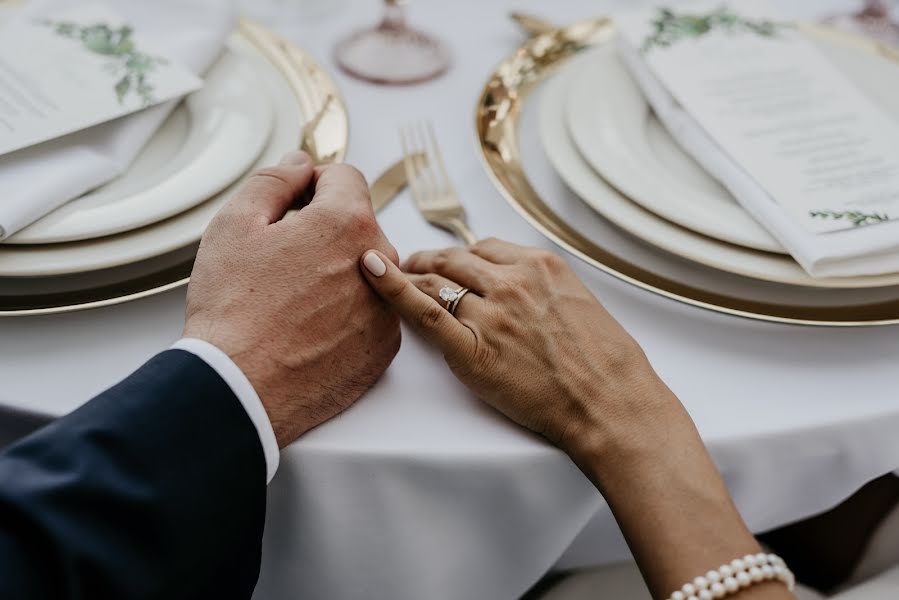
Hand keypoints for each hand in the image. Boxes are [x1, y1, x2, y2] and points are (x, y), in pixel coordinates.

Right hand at [184, 151, 400, 447]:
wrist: (241, 388)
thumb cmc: (233, 308)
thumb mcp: (236, 224)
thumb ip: (274, 180)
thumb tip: (301, 163)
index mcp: (347, 222)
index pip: (346, 178)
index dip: (313, 186)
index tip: (292, 207)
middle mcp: (381, 260)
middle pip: (358, 225)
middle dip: (326, 231)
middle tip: (283, 261)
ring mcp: (387, 307)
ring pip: (368, 270)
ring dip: (340, 272)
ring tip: (295, 299)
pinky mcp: (385, 346)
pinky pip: (372, 312)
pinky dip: (349, 313)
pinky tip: (312, 328)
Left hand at [359, 239, 790, 599]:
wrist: (612, 404)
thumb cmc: (605, 363)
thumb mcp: (580, 304)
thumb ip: (544, 288)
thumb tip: (521, 288)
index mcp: (541, 266)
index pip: (485, 248)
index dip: (462, 255)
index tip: (451, 261)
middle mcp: (512, 281)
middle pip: (455, 260)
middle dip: (430, 260)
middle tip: (411, 263)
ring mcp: (490, 314)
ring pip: (437, 280)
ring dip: (412, 273)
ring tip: (392, 272)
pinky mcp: (471, 349)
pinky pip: (423, 310)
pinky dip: (392, 287)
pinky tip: (371, 270)